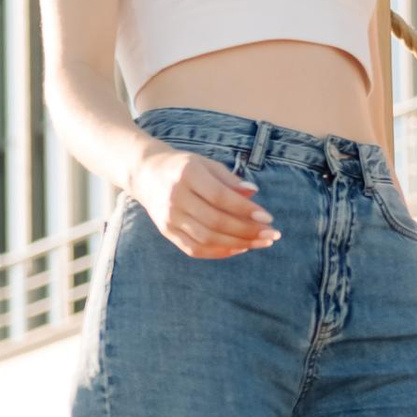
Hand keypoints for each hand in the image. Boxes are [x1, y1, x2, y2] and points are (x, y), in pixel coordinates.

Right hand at [130, 143, 278, 260]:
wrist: (145, 173)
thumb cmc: (183, 167)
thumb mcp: (206, 163)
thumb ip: (229, 179)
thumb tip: (253, 192)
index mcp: (188, 174)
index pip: (220, 197)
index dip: (245, 209)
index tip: (268, 218)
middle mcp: (176, 197)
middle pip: (215, 221)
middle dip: (247, 231)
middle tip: (271, 235)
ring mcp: (169, 217)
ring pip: (207, 238)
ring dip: (237, 244)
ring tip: (260, 243)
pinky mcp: (166, 231)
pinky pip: (194, 249)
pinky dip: (218, 252)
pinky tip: (238, 249)